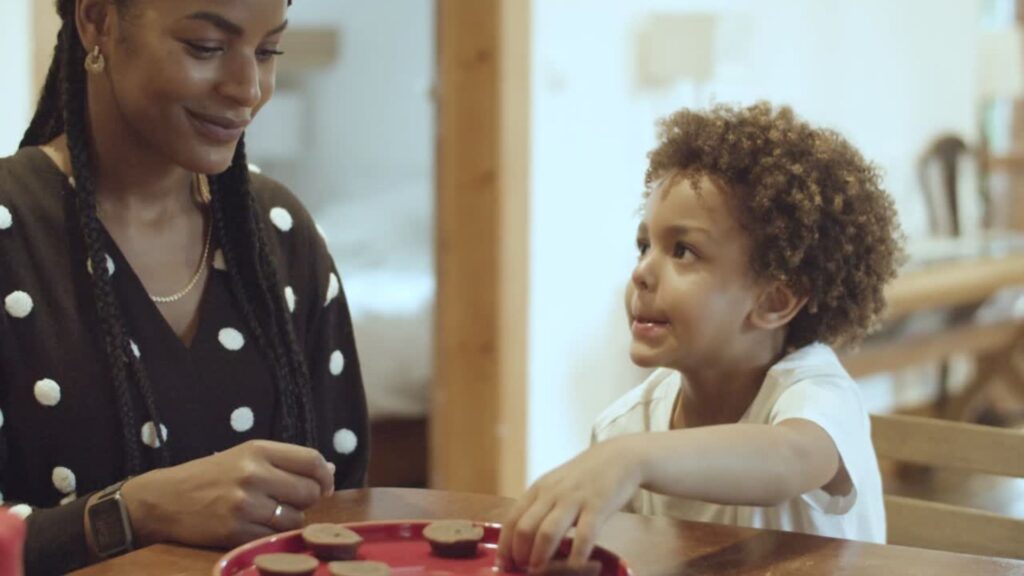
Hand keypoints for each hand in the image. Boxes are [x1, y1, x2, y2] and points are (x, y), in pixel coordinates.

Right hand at [119, 440, 334, 548]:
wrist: (163, 500)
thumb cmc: (210, 477)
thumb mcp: (245, 457)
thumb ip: (286, 462)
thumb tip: (329, 470)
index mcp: (258, 450)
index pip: (312, 460)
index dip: (325, 476)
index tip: (325, 486)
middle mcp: (253, 474)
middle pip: (309, 491)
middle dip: (307, 500)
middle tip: (289, 501)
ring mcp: (244, 504)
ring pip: (296, 518)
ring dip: (289, 520)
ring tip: (267, 514)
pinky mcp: (235, 531)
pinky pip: (274, 537)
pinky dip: (272, 536)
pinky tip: (256, 527)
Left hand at [497, 437, 643, 571]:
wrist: (618, 457)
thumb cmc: (584, 477)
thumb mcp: (555, 486)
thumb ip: (541, 508)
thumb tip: (525, 542)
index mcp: (538, 489)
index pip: (512, 519)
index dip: (505, 545)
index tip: (503, 564)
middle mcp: (552, 493)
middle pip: (525, 528)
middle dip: (519, 554)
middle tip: (522, 570)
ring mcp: (574, 499)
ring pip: (548, 532)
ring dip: (540, 557)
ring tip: (540, 571)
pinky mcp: (598, 506)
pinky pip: (584, 535)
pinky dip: (577, 555)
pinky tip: (575, 567)